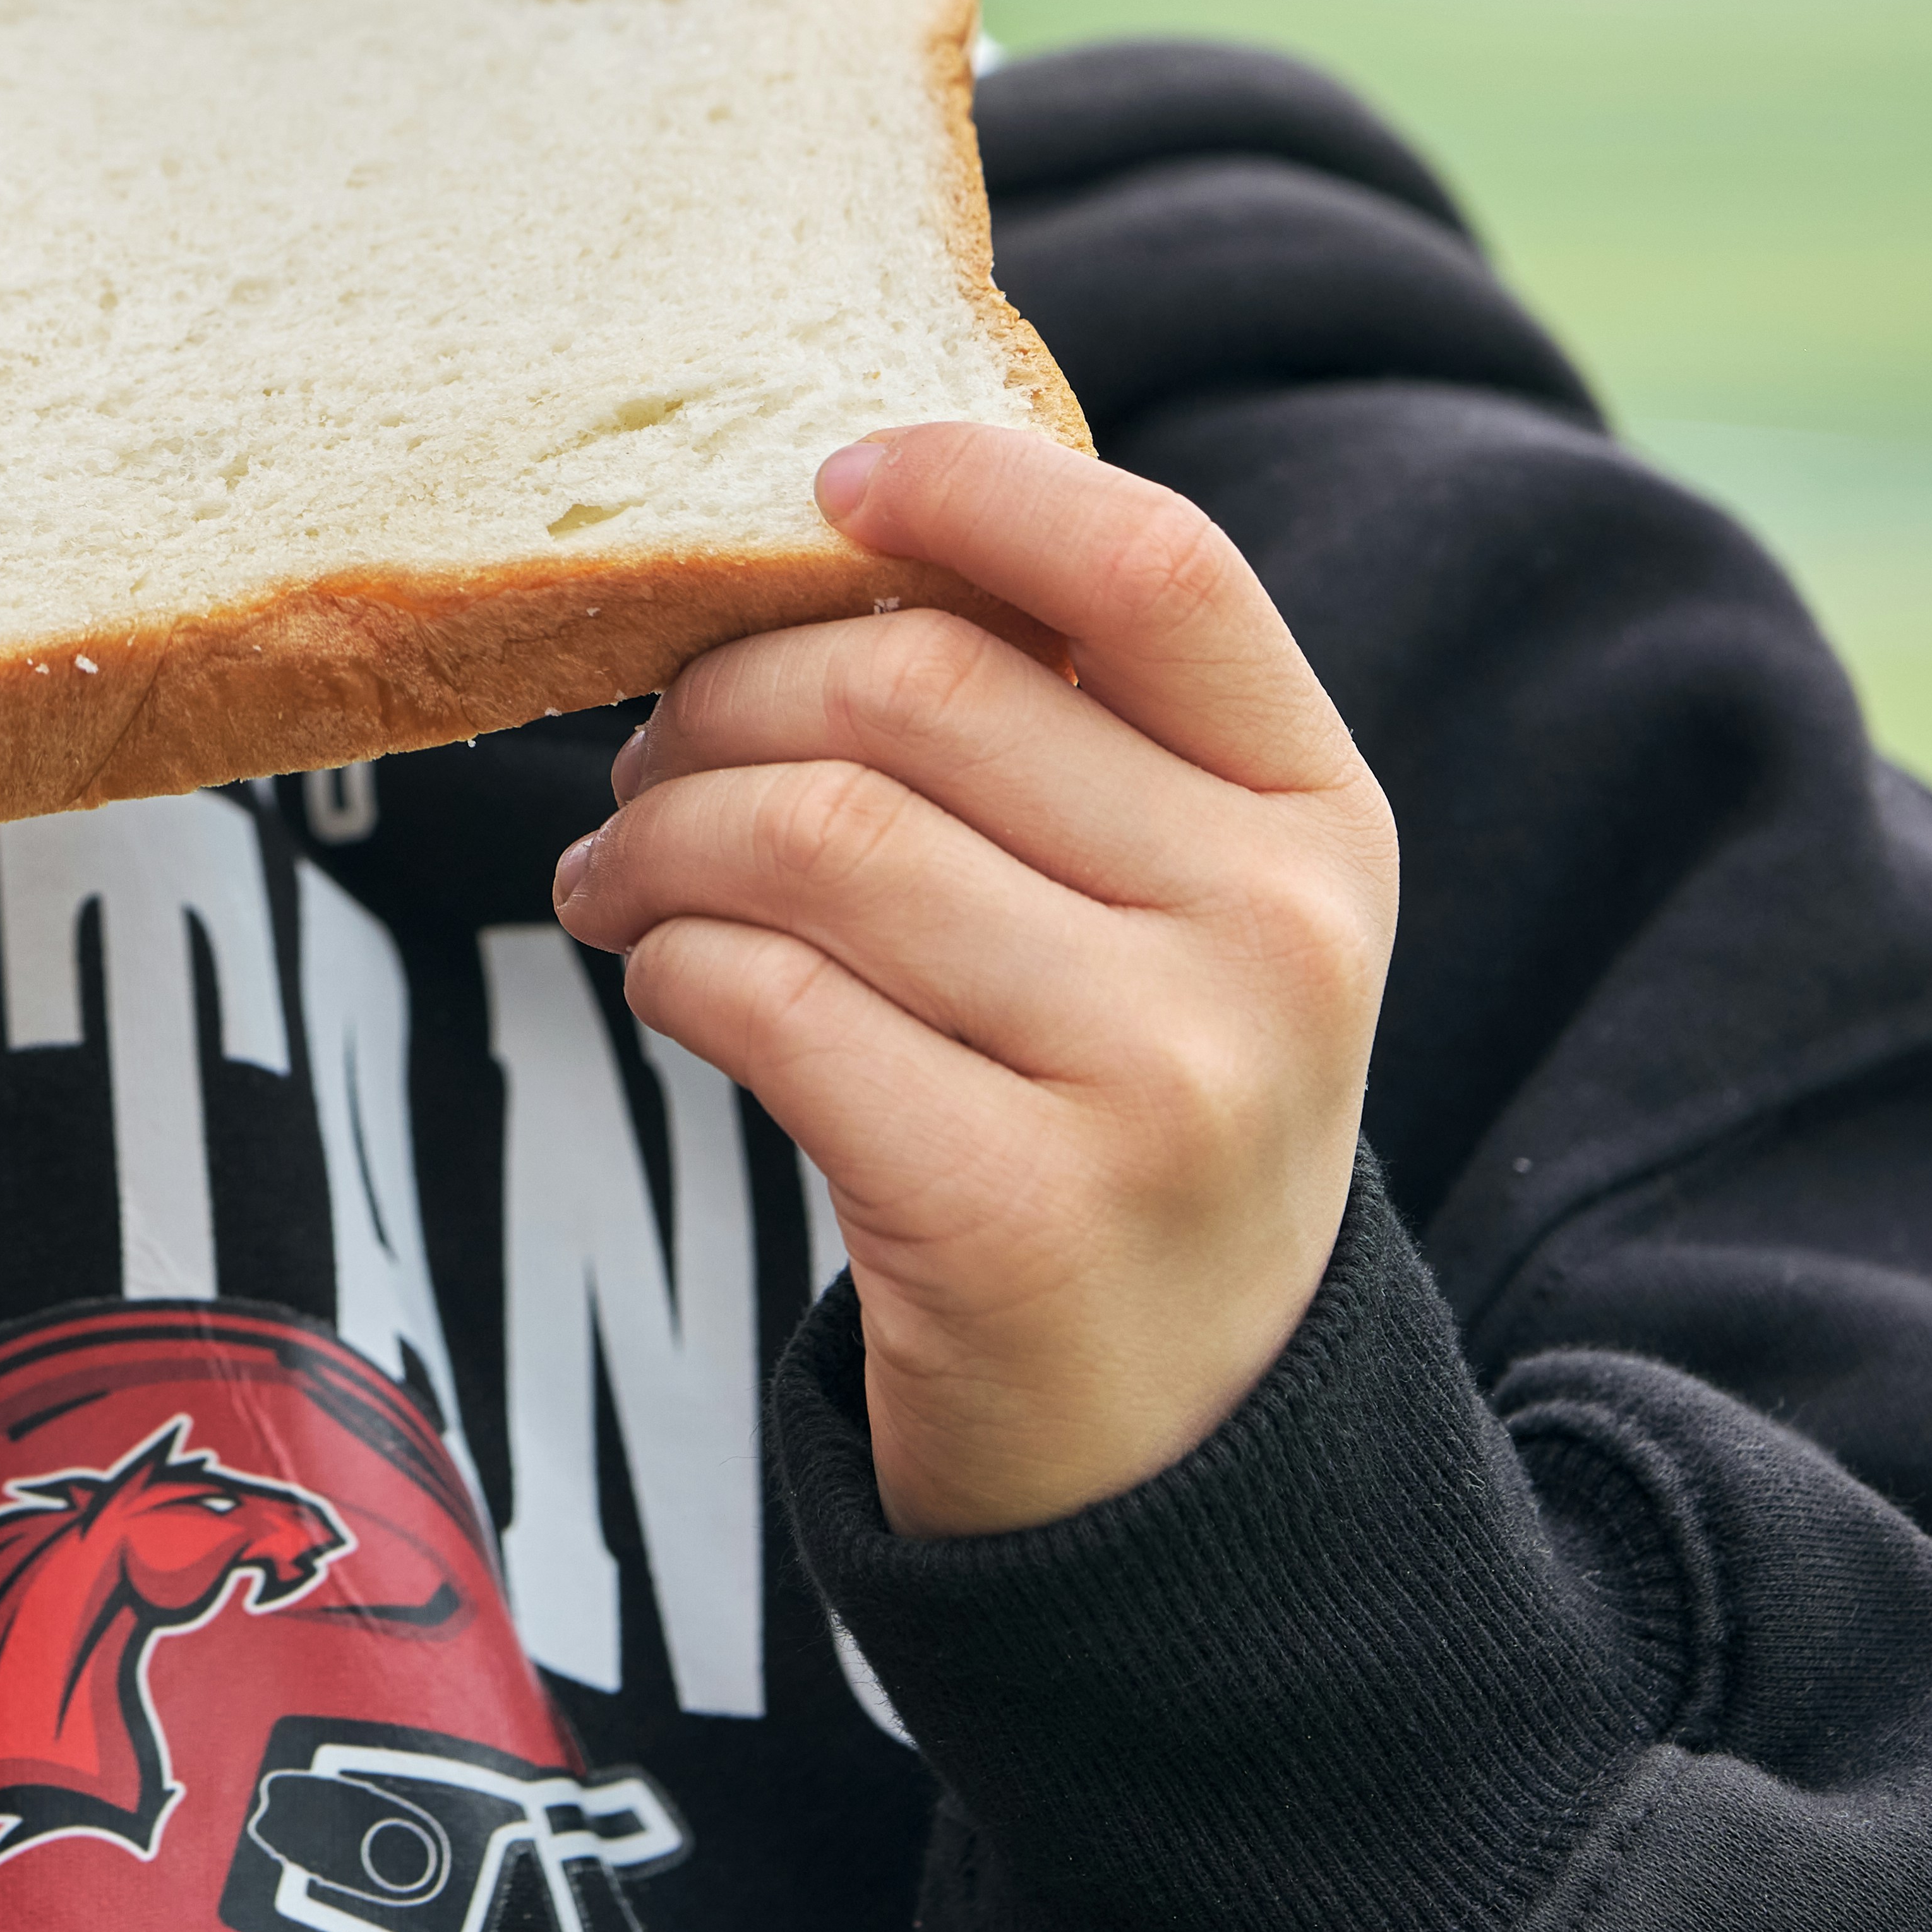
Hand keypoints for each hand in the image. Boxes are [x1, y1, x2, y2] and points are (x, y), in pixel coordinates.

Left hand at [550, 421, 1395, 1534]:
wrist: (1174, 1446)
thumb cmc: (1119, 1102)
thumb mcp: (1174, 904)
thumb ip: (1059, 724)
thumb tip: (808, 535)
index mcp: (1315, 819)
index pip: (1156, 565)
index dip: (971, 486)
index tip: (819, 485)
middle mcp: (1271, 939)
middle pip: (920, 689)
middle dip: (727, 695)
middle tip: (644, 751)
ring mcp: (1160, 1083)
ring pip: (815, 836)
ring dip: (659, 834)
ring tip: (616, 868)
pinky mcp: (1015, 1216)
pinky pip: (764, 999)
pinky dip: (666, 965)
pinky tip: (659, 978)